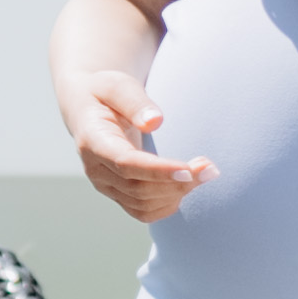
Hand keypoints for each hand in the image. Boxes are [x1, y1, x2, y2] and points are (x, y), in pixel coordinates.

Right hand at [63, 68, 210, 220]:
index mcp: (92, 141)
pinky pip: (143, 212)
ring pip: (143, 205)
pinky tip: (184, 184)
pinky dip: (168, 203)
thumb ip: (135, 102)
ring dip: (178, 193)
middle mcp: (95, 169)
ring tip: (204, 172)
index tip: (189, 170)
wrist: (86, 107)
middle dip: (178, 183)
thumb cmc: (104, 93)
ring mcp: (104, 185)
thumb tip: (155, 121)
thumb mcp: (116, 86)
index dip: (157, 171)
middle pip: (138, 189)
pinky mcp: (116, 193)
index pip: (125, 163)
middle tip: (211, 167)